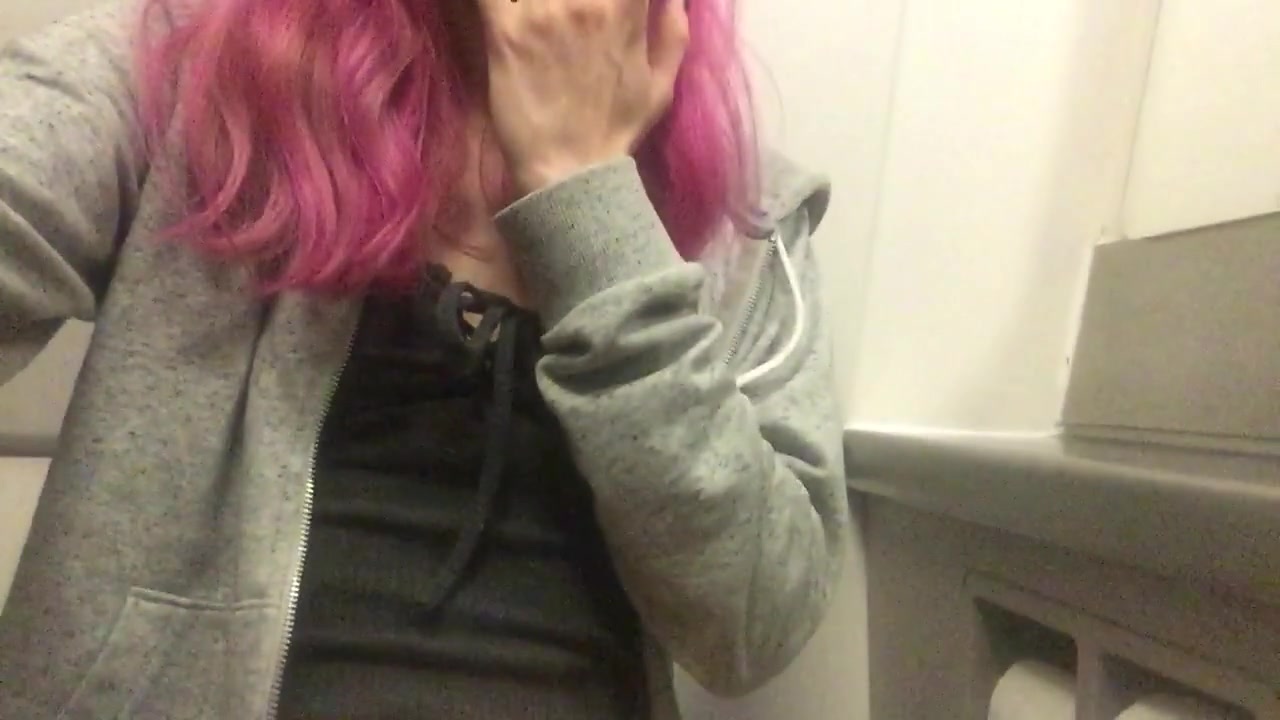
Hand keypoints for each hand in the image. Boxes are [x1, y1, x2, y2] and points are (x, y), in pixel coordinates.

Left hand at [477, 0, 689, 193]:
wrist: (569, 174)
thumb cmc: (614, 131)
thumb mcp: (661, 86)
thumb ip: (673, 33)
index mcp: (625, 10)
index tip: (602, 1)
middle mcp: (586, 3)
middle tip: (561, 10)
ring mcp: (542, 15)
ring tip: (530, 10)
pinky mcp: (505, 33)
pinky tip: (499, 8)